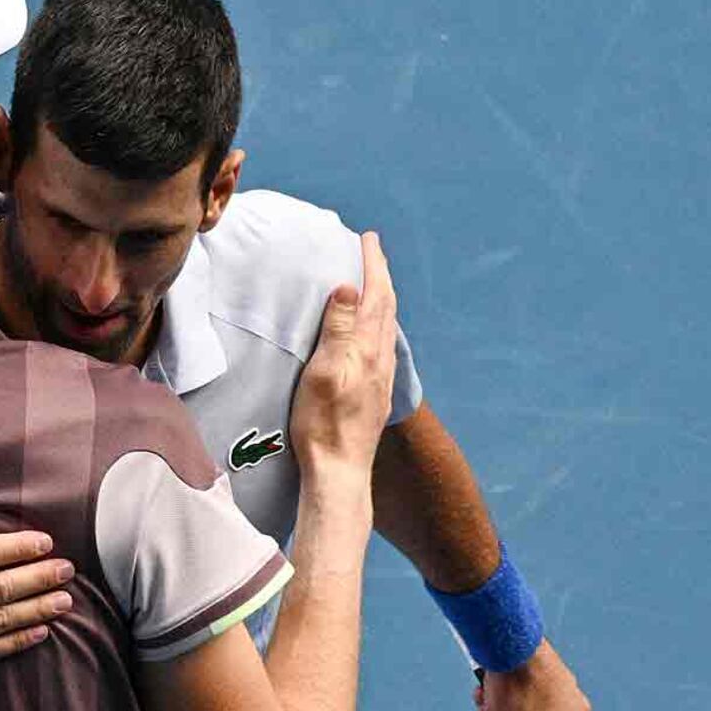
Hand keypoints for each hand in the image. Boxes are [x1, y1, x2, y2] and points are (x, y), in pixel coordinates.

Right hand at [289, 232, 398, 479]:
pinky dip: (379, 323)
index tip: (367, 239)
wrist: (339, 472)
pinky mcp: (376, 393)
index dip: (372, 264)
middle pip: (387, 307)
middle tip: (371, 252)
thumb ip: (338, 329)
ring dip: (381, 299)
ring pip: (387, 326)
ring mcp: (381, 378)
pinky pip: (383, 345)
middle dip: (380, 276)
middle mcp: (381, 360)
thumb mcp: (324, 372)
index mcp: (367, 349)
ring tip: (372, 284)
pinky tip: (372, 333)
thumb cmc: (323, 425)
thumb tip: (349, 287)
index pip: (374, 295)